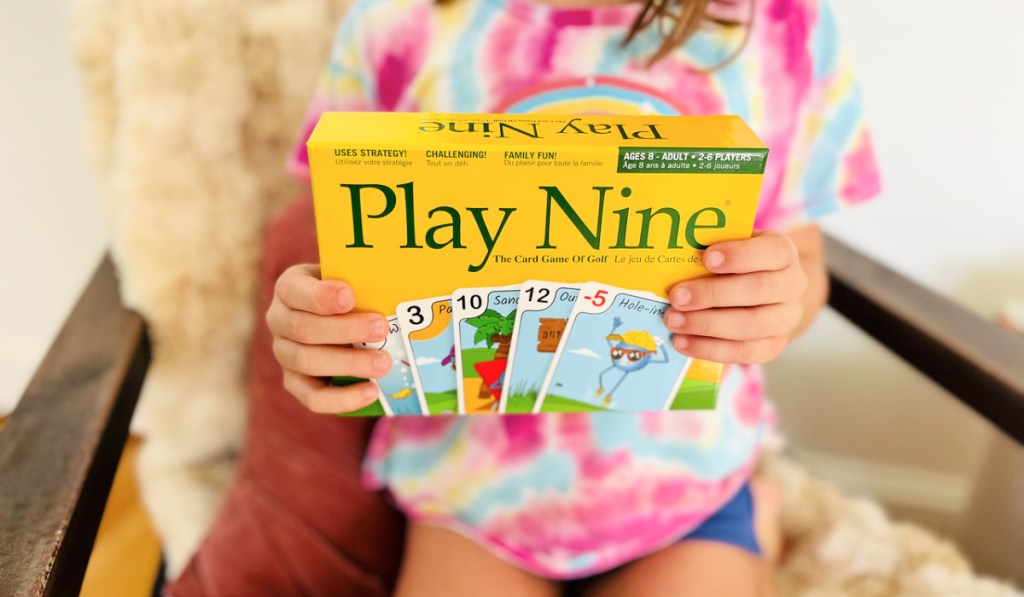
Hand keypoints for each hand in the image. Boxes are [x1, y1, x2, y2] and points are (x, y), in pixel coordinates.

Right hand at [265, 264, 391, 412]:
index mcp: (289, 288)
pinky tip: (371, 392)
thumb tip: (398, 285)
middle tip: (380, 328)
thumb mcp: (351, 275)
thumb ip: (364, 278)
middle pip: (303, 329)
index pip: (294, 291)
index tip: (349, 296)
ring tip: (383, 363)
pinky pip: (314, 397)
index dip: (320, 296)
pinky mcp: (295, 382)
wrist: (342, 316)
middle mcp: (279, 321)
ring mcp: (284, 353)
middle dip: (344, 330)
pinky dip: (343, 398)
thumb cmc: (350, 290)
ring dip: (348, 363)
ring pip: (307, 362)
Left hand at [663, 230, 807, 363]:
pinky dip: (709, 349)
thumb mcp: (731, 246)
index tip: (706, 257)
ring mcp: (786, 319)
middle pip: (758, 290)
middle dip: (712, 294)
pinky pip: (744, 353)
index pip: (772, 251)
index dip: (740, 255)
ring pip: (750, 325)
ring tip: (674, 321)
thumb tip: (677, 256)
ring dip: (706, 325)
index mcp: (784, 253)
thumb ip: (712, 247)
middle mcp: (792, 285)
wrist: (765, 293)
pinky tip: (682, 342)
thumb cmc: (738, 264)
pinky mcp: (774, 345)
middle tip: (677, 297)